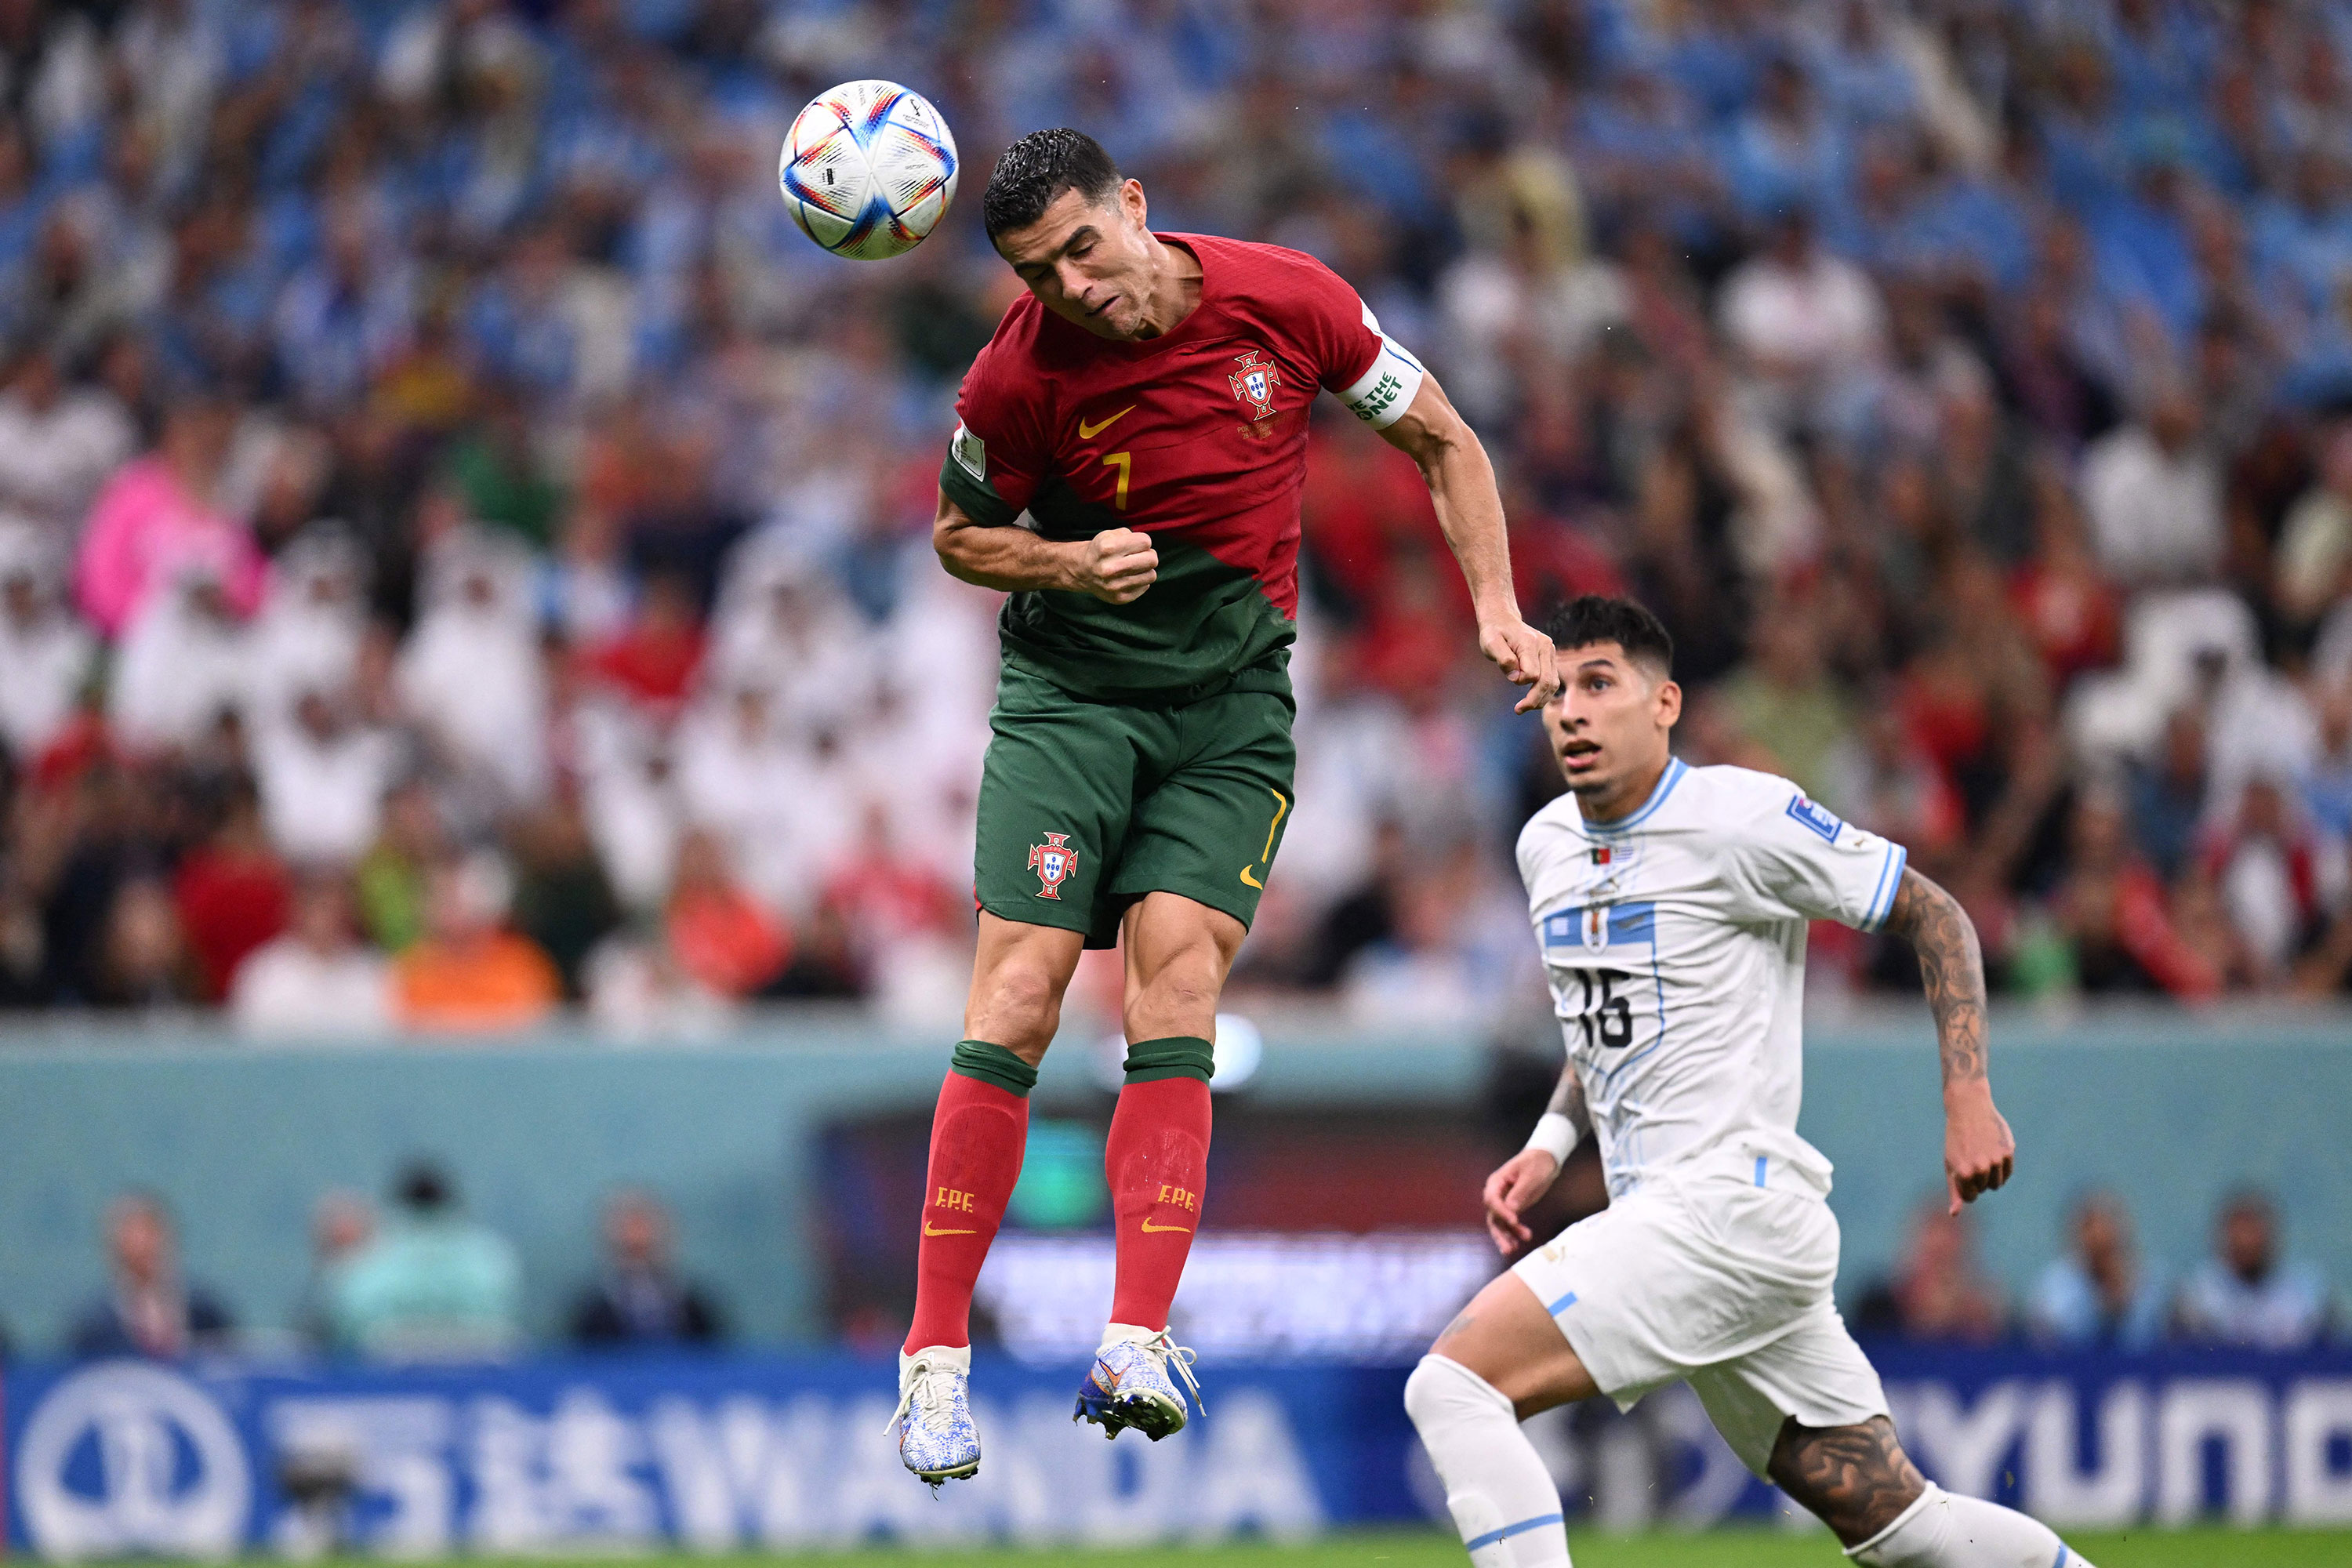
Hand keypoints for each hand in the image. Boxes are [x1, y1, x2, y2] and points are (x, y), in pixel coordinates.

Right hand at [1072, 527, 1157, 603]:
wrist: (1083, 571)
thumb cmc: (1101, 550)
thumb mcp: (1109, 534)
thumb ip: (1131, 536)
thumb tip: (1148, 548)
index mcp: (1108, 548)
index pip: (1146, 542)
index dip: (1143, 542)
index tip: (1135, 545)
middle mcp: (1110, 569)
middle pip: (1152, 560)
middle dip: (1149, 555)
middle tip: (1140, 556)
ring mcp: (1115, 586)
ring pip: (1151, 575)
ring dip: (1145, 569)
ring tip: (1134, 567)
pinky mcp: (1120, 598)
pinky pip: (1145, 587)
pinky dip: (1140, 581)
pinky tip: (1128, 577)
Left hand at [1479, 615, 1559, 713]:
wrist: (1503, 619)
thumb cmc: (1494, 632)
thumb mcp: (1490, 643)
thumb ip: (1503, 659)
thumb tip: (1515, 677)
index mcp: (1530, 643)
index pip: (1532, 674)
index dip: (1520, 681)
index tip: (1509, 677)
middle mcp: (1545, 647)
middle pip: (1547, 681)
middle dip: (1534, 700)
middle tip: (1518, 710)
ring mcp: (1550, 651)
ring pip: (1553, 683)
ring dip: (1541, 699)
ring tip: (1524, 708)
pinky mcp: (1550, 657)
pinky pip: (1552, 679)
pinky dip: (1544, 692)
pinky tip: (1532, 699)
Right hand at [1481, 1148, 1559, 1253]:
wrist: (1545, 1161)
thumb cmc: (1536, 1163)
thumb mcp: (1531, 1175)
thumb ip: (1521, 1191)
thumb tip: (1511, 1208)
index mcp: (1496, 1182)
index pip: (1493, 1199)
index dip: (1502, 1211)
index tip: (1514, 1220)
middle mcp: (1496, 1194)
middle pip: (1493, 1215)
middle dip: (1500, 1232)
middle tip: (1509, 1247)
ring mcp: (1504, 1202)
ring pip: (1499, 1223)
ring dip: (1505, 1237)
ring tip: (1513, 1250)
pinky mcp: (1513, 1209)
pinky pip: (1508, 1224)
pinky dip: (1512, 1234)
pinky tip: (1517, 1245)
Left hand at [1944, 1091, 2015, 1214]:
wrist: (1968, 1109)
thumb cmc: (1956, 1140)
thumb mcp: (1950, 1165)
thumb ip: (1954, 1191)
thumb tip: (1954, 1214)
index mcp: (1963, 1173)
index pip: (1970, 1197)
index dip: (1966, 1187)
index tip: (1961, 1173)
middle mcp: (1980, 1168)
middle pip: (1984, 1190)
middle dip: (1977, 1178)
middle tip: (1970, 1157)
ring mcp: (1996, 1160)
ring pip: (1997, 1183)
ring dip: (1990, 1174)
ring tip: (1980, 1154)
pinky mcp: (2008, 1152)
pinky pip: (2007, 1173)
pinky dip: (2001, 1167)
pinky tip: (1992, 1151)